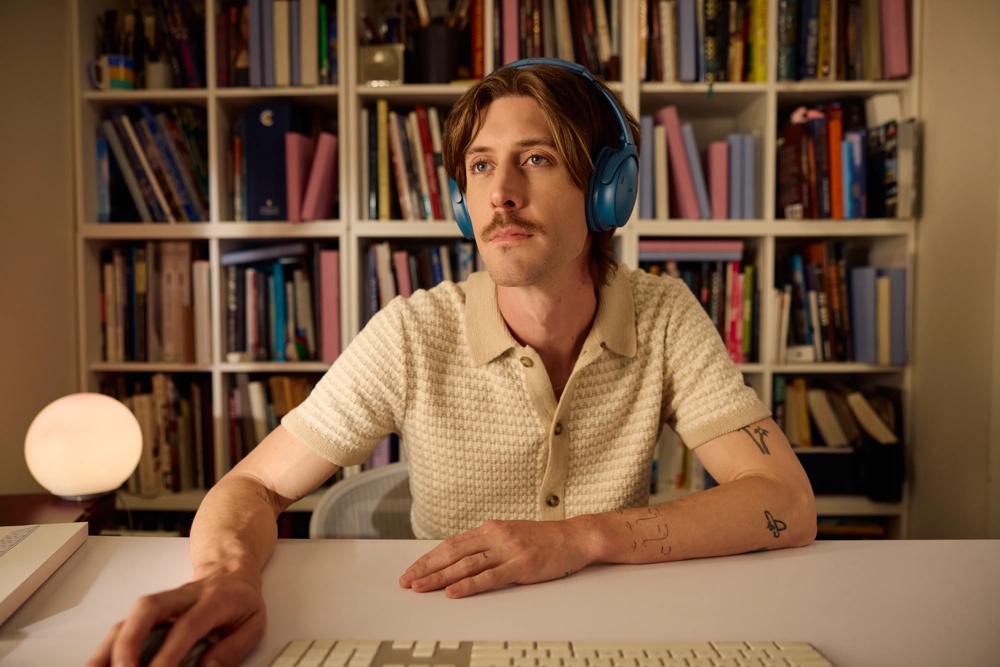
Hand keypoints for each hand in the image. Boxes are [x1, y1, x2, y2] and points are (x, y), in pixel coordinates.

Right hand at [86, 571, 265, 666]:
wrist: (230, 570)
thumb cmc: (241, 600)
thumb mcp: (255, 623)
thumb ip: (234, 648)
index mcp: (214, 600)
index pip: (187, 625)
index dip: (170, 652)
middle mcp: (183, 597)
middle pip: (148, 609)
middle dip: (130, 641)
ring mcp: (164, 602)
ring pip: (130, 616)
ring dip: (109, 647)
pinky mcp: (150, 611)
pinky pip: (124, 625)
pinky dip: (108, 647)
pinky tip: (98, 664)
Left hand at [399, 518, 594, 597]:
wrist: (574, 538)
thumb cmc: (543, 540)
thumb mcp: (509, 535)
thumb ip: (486, 545)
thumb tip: (459, 559)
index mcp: (490, 529)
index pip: (451, 544)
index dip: (429, 558)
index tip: (412, 570)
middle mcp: (495, 536)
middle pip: (453, 553)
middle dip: (427, 568)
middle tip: (408, 581)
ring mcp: (508, 550)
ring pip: (466, 565)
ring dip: (440, 577)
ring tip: (421, 587)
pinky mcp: (521, 566)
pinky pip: (489, 577)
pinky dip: (468, 585)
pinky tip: (453, 591)